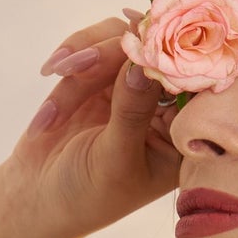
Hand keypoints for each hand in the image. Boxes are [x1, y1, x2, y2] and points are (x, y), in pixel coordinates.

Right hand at [0, 15, 184, 237]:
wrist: (40, 197)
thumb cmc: (87, 195)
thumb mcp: (114, 160)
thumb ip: (131, 112)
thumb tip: (143, 64)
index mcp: (184, 135)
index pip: (197, 84)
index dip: (180, 56)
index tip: (152, 43)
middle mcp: (164, 106)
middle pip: (156, 51)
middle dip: (117, 53)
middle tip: (80, 64)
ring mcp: (132, 89)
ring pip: (121, 40)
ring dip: (86, 54)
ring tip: (60, 72)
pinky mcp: (101, 78)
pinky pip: (93, 45)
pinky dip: (71, 56)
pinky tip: (50, 71)